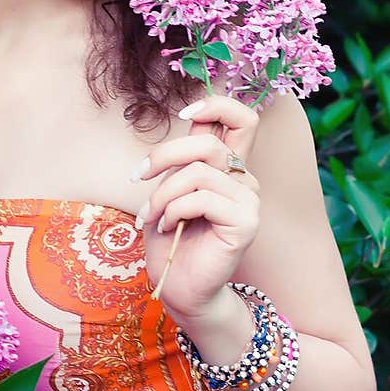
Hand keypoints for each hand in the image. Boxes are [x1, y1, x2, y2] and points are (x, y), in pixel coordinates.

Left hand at [134, 95, 261, 317]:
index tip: (183, 116)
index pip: (241, 118)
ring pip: (198, 173)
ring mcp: (249, 200)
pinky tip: (170, 228)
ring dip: (163, 194)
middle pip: (208, 142)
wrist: (179, 285)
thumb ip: (183, 158)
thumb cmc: (171, 238)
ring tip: (152, 216)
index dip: (216, 105)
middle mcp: (244, 179)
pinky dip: (174, 211)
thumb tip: (188, 119)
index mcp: (228, 167)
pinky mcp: (246, 222)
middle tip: (139, 176)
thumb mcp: (169, 188)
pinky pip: (201, 199)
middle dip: (164, 156)